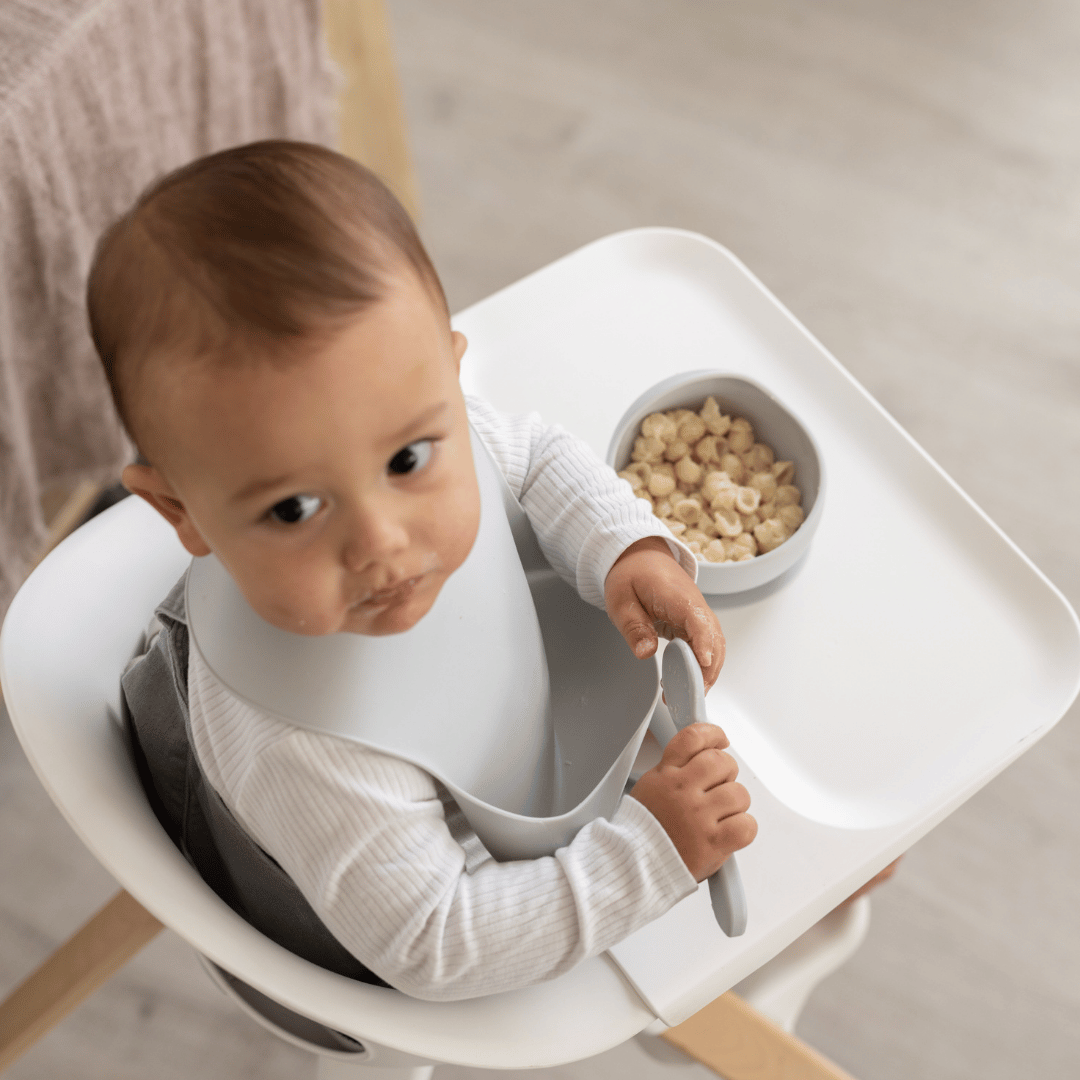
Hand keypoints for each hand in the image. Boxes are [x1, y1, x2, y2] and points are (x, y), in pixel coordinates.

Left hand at [604, 536, 724, 691]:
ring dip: (707, 671)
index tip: (702, 664)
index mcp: (679, 597)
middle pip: (714, 640)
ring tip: (688, 694)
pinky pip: (705, 646)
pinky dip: (701, 665)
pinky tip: (687, 681)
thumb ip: (634, 627)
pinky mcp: (695, 623)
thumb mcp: (621, 601)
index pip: (700, 622)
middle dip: (707, 670)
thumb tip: (646, 652)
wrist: (639, 556)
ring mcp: (698, 615)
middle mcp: (696, 606)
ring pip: (714, 646)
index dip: (704, 644)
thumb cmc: (631, 575)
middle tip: (690, 695)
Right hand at [630, 722, 755, 880]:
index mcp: (666, 774)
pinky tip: (729, 831)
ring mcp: (699, 816)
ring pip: (739, 793)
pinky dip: (743, 828)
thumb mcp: (649, 786)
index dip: (712, 734)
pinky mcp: (713, 843)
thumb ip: (674, 769)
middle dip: (726, 773)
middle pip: (722, 762)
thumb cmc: (643, 830)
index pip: (693, 738)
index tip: (720, 740)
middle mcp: (683, 791)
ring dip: (735, 803)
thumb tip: (700, 755)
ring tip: (720, 814)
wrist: (633, 866)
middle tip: (718, 787)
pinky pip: (746, 825)